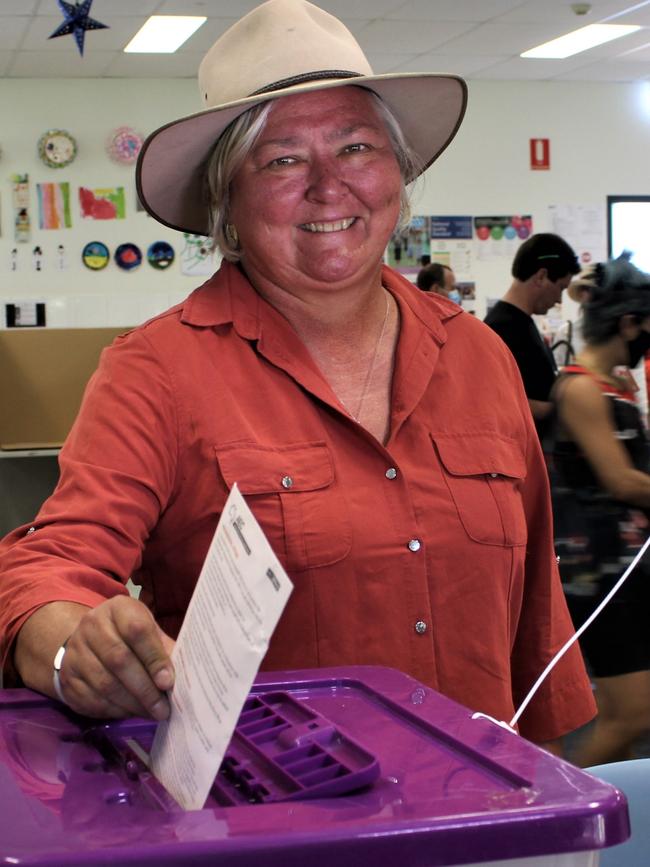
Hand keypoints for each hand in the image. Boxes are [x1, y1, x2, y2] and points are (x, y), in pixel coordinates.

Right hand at [55, 597, 174, 719]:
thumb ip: (164, 649)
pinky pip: (91, 698)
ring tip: (151, 712)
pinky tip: (130, 712)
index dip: (154, 658)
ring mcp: (75, 651)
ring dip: (131, 703)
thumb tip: (185, 676)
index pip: (137, 630)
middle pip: (119, 659)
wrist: (89, 640)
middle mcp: (91, 625)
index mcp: (118, 608)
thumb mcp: (149, 630)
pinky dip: (114, 710)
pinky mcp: (67, 677)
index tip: (168, 682)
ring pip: (104, 683)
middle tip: (162, 708)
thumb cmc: (128, 635)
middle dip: (144, 688)